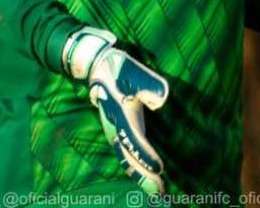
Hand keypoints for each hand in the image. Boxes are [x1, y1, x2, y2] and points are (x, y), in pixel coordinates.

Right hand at [63, 27, 169, 194]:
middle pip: (130, 158)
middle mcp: (117, 128)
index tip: (160, 169)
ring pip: (127, 159)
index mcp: (121, 116)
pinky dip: (135, 168)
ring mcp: (115, 131)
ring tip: (156, 193)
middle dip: (145, 177)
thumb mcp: (134, 72)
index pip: (135, 141)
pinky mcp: (118, 130)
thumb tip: (162, 100)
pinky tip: (144, 176)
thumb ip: (148, 85)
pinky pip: (125, 154)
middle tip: (161, 194)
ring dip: (140, 176)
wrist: (98, 66)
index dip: (147, 156)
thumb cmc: (119, 68)